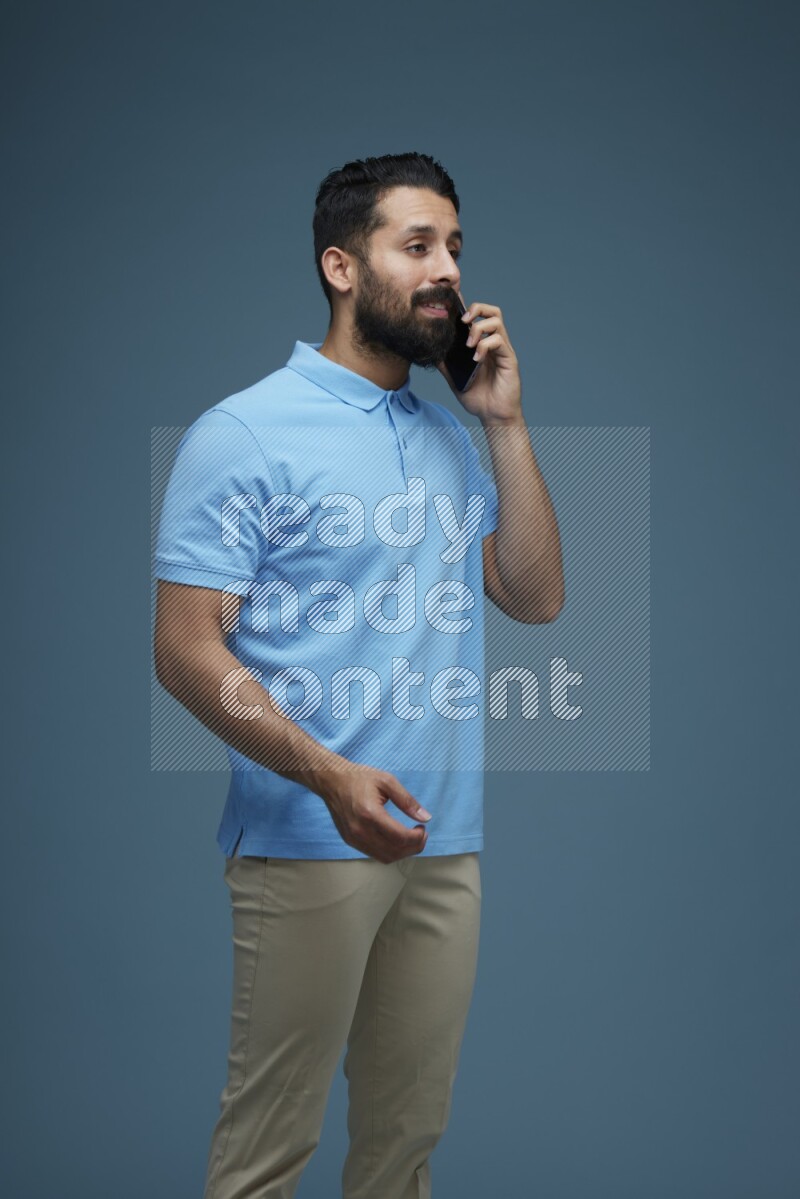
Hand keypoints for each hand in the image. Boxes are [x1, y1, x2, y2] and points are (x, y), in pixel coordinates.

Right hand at [320, 763, 431, 862]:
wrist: (332, 781)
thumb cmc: (359, 778)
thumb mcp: (387, 781)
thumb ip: (407, 800)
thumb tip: (425, 818)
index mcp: (370, 814)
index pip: (399, 837)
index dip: (417, 838)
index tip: (423, 828)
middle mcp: (360, 830)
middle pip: (394, 851)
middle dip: (413, 847)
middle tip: (421, 835)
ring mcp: (353, 838)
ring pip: (385, 857)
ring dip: (402, 853)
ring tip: (411, 839)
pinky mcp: (350, 841)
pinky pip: (374, 854)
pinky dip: (390, 852)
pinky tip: (396, 840)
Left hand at [438, 291, 522, 423]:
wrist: (493, 415)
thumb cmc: (478, 397)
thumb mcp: (455, 379)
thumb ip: (445, 364)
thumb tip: (431, 351)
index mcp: (482, 344)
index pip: (477, 317)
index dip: (466, 306)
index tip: (452, 303)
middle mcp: (494, 343)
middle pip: (491, 311)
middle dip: (476, 309)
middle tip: (462, 321)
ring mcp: (503, 350)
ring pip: (496, 321)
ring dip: (478, 328)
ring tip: (468, 345)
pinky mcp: (509, 359)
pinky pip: (499, 341)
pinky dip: (485, 346)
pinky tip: (476, 359)